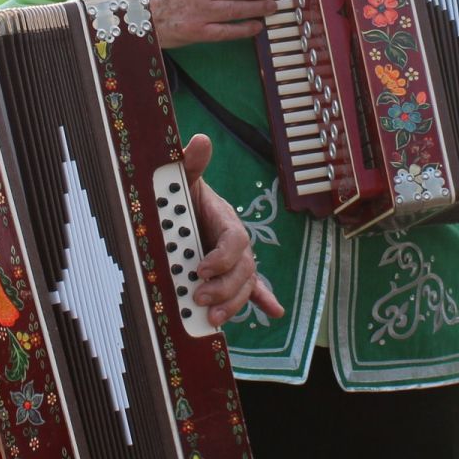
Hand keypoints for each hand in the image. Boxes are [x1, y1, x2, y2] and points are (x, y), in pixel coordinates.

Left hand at [182, 134, 283, 325]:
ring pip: (245, 285)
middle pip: (243, 269)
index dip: (221, 257)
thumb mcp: (185, 180)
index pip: (235, 241)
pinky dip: (264, 300)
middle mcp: (236, 245)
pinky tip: (273, 312)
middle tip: (198, 298)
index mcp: (227, 222)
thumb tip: (199, 139)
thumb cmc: (188, 193)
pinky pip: (252, 289)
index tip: (200, 268)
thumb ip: (191, 163)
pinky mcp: (231, 274)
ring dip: (233, 303)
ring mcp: (236, 262)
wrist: (188, 205)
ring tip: (214, 318)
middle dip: (224, 288)